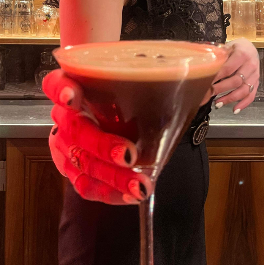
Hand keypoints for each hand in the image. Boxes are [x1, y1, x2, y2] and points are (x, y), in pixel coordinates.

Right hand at [42, 67, 152, 205]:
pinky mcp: (74, 167)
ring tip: (139, 183)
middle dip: (101, 145)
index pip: (56, 83)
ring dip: (110, 176)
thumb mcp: (139, 69)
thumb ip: (164, 69)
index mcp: (72, 83)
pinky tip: (131, 195)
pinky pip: (85, 184)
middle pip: (74, 130)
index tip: (73, 96)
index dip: (61, 90)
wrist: (111, 93)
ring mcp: (67, 143)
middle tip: (128, 153)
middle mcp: (64, 114)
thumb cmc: (126, 81)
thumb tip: (208, 69)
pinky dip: (109, 192)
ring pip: (79, 163)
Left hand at [210, 38, 259, 112]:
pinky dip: (243, 104)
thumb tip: (204, 69)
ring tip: (218, 104)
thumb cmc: (236, 48)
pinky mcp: (257, 82)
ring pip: (244, 90)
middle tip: (209, 94)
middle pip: (236, 81)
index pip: (228, 68)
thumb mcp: (227, 47)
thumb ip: (219, 57)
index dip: (217, 77)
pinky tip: (234, 109)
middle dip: (221, 89)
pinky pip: (252, 95)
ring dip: (230, 98)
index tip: (206, 83)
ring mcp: (255, 75)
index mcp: (242, 54)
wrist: (250, 48)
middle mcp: (251, 65)